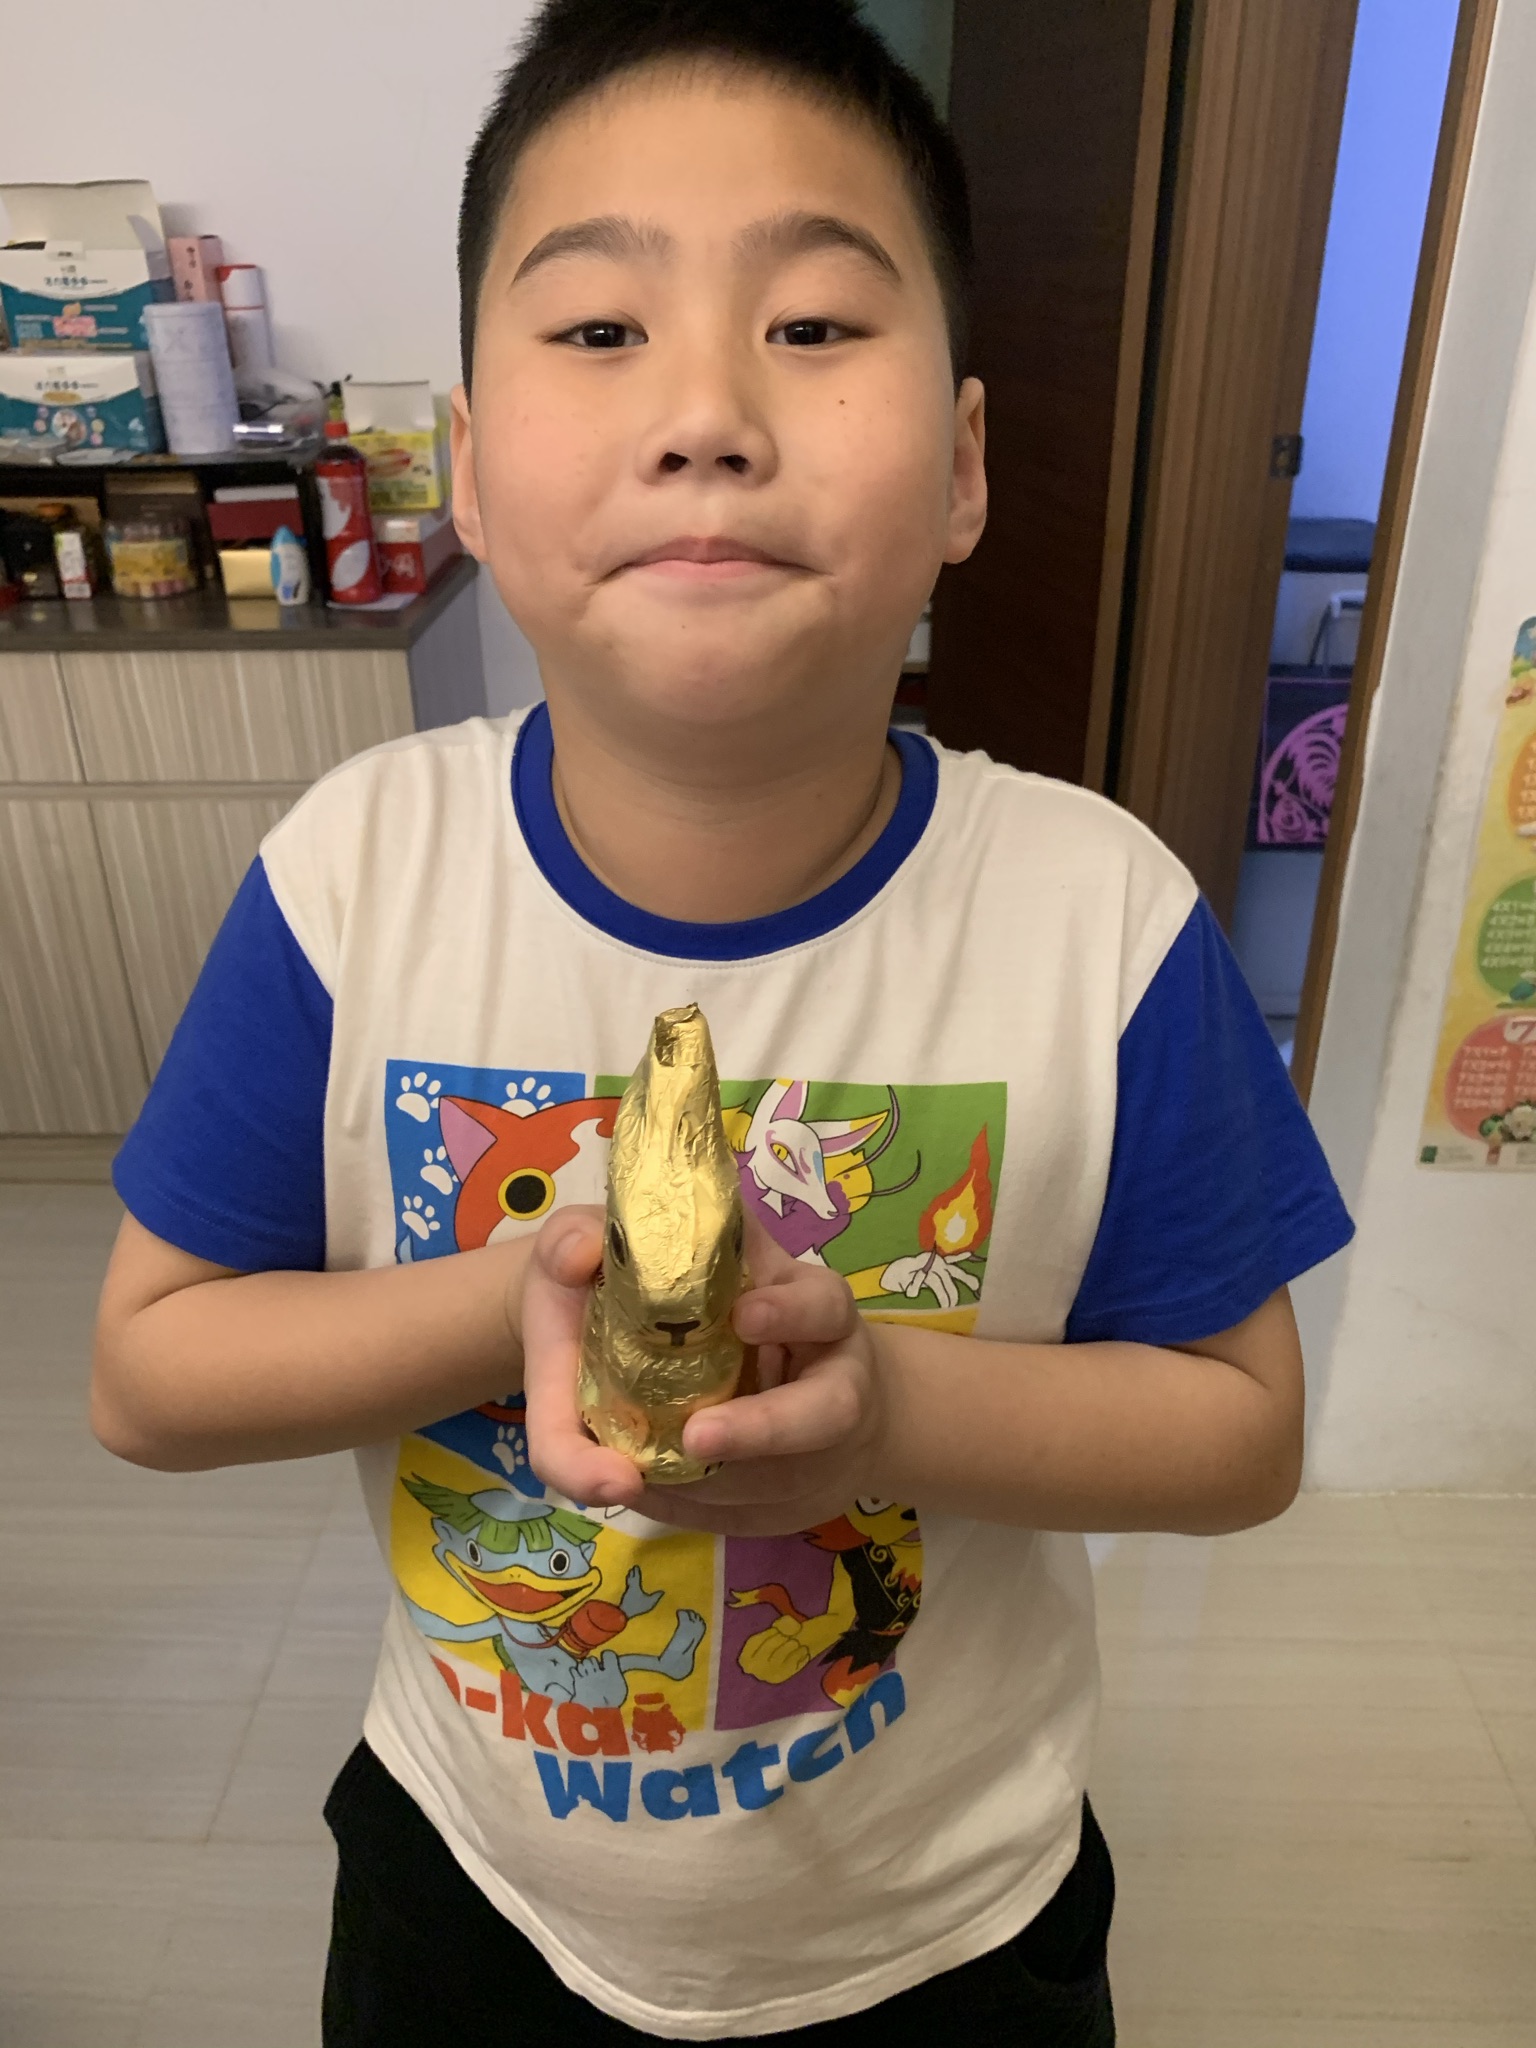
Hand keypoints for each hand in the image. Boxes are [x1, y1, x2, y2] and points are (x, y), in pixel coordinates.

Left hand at [520, 1207, 886, 1533]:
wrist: (727, 1361)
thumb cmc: (677, 1294)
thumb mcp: (648, 1247)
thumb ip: (596, 1239)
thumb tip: (575, 1255)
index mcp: (812, 1305)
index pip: (823, 1303)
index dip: (791, 1311)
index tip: (742, 1315)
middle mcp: (834, 1375)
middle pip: (830, 1413)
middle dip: (764, 1430)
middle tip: (697, 1438)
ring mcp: (828, 1446)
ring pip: (786, 1481)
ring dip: (712, 1485)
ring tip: (638, 1474)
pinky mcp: (800, 1500)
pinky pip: (754, 1517)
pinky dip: (696, 1510)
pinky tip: (649, 1492)